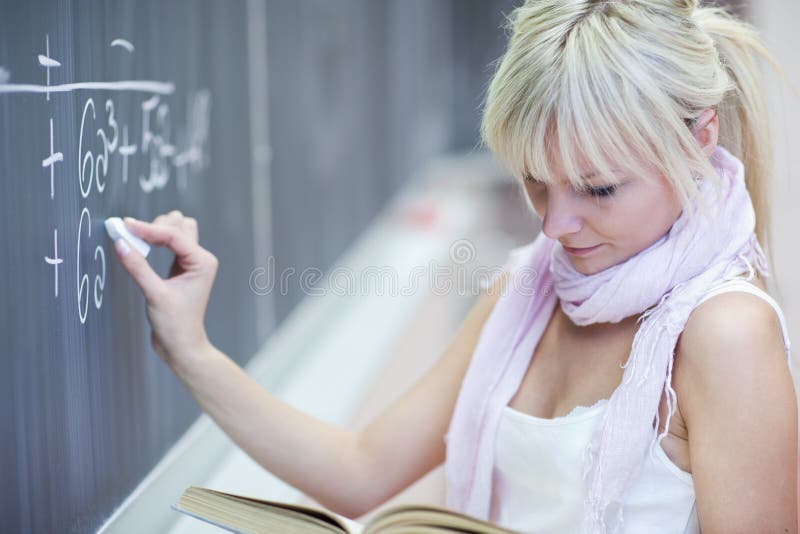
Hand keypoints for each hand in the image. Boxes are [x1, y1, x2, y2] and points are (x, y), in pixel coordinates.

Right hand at [112, 210, 218, 366]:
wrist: (181, 345)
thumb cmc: (175, 325)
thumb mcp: (154, 294)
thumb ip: (137, 267)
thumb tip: (120, 243)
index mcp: (202, 262)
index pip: (174, 235)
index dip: (148, 228)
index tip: (124, 225)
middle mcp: (200, 259)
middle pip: (179, 225)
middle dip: (155, 226)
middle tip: (131, 237)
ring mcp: (191, 263)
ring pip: (176, 231)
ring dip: (156, 231)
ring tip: (135, 243)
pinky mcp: (180, 268)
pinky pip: (169, 244)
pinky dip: (154, 241)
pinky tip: (139, 248)